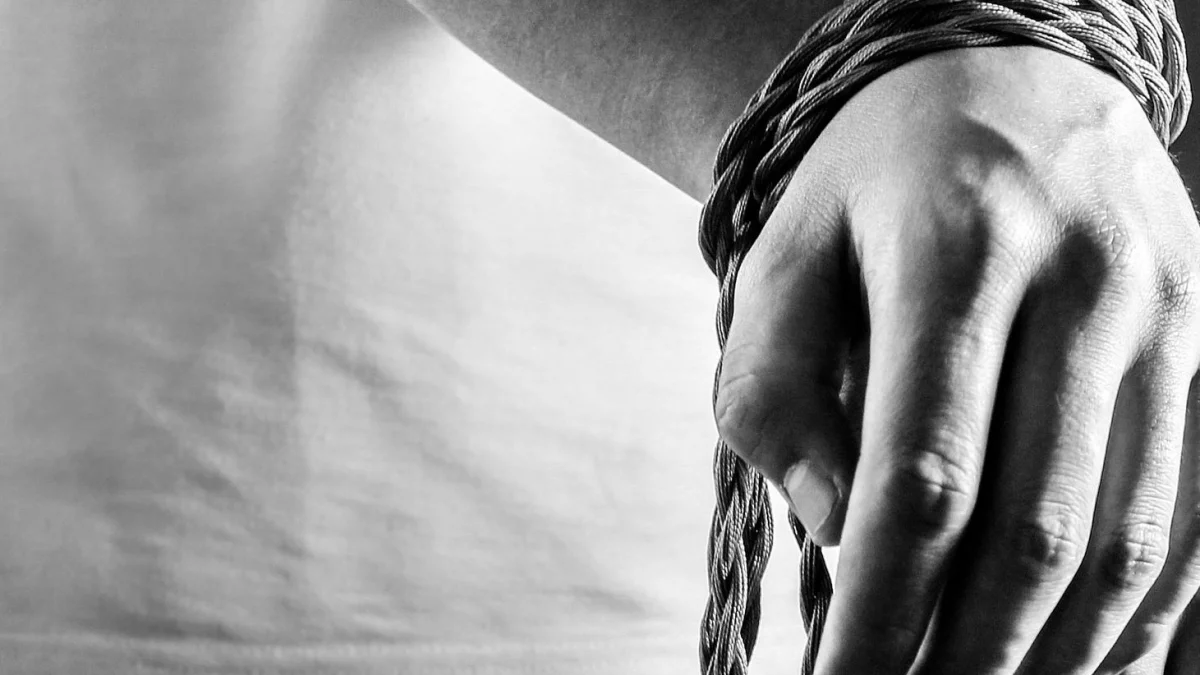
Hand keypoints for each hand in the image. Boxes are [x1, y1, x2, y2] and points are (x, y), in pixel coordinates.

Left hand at [714, 45, 1199, 673]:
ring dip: (1055, 653)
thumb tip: (839, 531)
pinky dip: (1138, 611)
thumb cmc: (873, 183)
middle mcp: (1087, 280)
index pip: (924, 475)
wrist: (1008, 77)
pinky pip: (1189, 509)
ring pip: (1128, 538)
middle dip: (967, 653)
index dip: (883, 608)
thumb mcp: (786, 255)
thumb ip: (778, 387)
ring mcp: (1169, 314)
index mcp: (959, 246)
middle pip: (1035, 527)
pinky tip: (1080, 659)